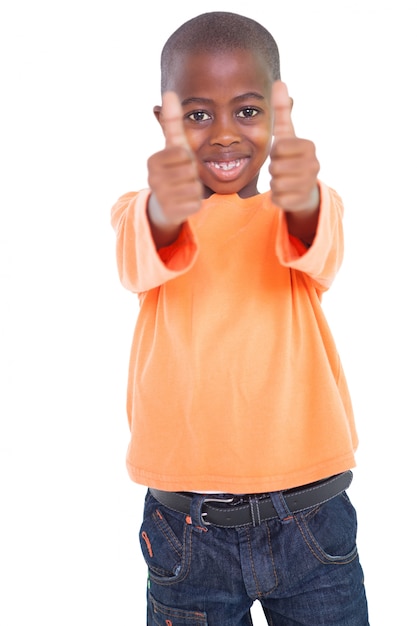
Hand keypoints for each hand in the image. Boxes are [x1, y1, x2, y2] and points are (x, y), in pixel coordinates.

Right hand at [147, 91, 201, 228]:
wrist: (165, 206)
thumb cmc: (173, 171)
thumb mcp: (174, 146)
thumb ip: (172, 121)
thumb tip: (170, 92)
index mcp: (153, 161)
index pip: (184, 154)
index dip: (188, 159)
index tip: (180, 164)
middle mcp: (152, 179)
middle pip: (190, 171)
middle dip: (193, 175)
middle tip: (184, 179)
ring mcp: (160, 197)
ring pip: (194, 188)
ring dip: (195, 189)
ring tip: (184, 190)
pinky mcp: (170, 213)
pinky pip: (195, 204)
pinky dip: (195, 204)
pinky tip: (184, 203)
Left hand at [269, 81, 319, 213]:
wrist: (304, 189)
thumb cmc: (292, 158)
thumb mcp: (286, 135)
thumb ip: (282, 111)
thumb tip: (279, 81)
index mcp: (309, 146)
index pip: (278, 149)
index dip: (275, 153)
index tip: (283, 155)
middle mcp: (314, 165)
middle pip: (275, 168)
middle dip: (274, 170)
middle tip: (283, 169)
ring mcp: (309, 184)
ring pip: (275, 184)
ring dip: (274, 184)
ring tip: (285, 180)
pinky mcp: (302, 201)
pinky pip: (278, 200)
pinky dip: (277, 198)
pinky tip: (286, 193)